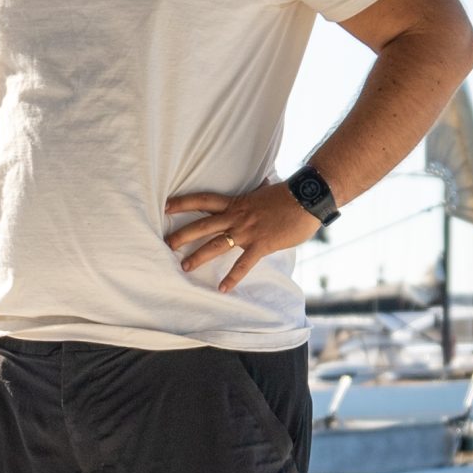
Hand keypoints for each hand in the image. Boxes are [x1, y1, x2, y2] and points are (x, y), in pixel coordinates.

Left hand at [164, 181, 320, 293]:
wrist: (307, 198)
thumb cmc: (289, 195)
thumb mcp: (265, 191)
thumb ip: (256, 193)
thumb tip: (261, 185)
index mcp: (236, 203)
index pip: (203, 201)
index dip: (183, 203)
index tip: (166, 206)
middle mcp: (237, 216)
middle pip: (202, 225)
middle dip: (182, 234)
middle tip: (166, 243)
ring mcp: (247, 231)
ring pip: (216, 244)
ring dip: (198, 256)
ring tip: (184, 266)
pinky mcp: (261, 244)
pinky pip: (243, 264)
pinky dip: (233, 277)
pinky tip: (222, 288)